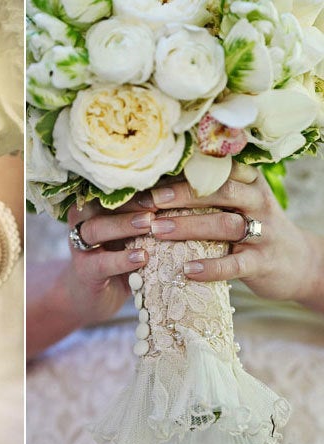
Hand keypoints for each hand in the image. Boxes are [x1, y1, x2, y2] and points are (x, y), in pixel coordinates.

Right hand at [26, 193, 157, 356]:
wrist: (96, 296)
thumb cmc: (122, 256)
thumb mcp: (134, 234)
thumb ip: (149, 216)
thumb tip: (186, 193)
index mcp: (95, 206)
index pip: (116, 191)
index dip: (140, 187)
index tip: (166, 185)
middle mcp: (83, 221)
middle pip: (102, 203)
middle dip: (130, 202)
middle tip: (157, 203)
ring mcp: (80, 246)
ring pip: (96, 229)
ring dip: (123, 225)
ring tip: (148, 224)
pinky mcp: (84, 272)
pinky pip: (101, 263)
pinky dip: (122, 259)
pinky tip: (142, 257)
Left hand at [148, 162, 322, 304]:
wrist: (298, 263)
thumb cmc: (251, 228)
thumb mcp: (236, 204)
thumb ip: (206, 194)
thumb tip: (152, 190)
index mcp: (248, 182)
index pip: (215, 172)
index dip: (180, 175)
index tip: (148, 181)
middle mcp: (257, 202)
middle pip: (220, 191)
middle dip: (182, 195)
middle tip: (149, 201)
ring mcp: (263, 233)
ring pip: (225, 225)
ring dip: (189, 226)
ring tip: (158, 230)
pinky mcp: (263, 263)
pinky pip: (235, 264)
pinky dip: (210, 267)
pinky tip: (187, 269)